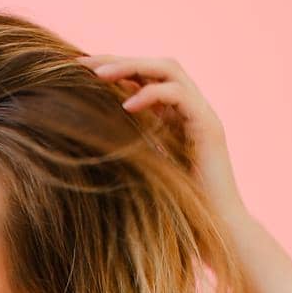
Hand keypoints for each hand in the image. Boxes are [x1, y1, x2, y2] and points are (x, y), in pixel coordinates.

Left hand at [77, 51, 247, 227]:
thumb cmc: (176, 211)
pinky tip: (125, 107)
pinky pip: (180, 96)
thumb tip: (84, 139)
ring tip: (99, 76)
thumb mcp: (141, 171)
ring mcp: (203, 115)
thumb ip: (125, 148)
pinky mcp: (209, 128)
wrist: (215, 232)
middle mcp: (191, 109)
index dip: (113, 69)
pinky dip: (151, 95)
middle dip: (117, 60)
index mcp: (174, 116)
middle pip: (155, 64)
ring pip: (169, 69)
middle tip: (82, 63)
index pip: (144, 77)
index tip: (76, 70)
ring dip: (131, 67)